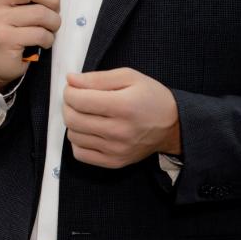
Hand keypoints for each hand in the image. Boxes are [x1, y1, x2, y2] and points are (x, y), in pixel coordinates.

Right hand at [0, 0, 61, 92]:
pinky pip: (40, 34)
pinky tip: (42, 42)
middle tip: (55, 11)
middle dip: (53, 0)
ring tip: (49, 29)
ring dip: (53, 23)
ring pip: (41, 13)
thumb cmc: (13, 26)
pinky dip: (48, 39)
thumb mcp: (15, 3)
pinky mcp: (4, 38)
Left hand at [63, 68, 181, 168]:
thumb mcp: (129, 77)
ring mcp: (116, 150)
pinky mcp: (114, 162)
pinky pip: (80, 154)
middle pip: (72, 119)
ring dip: (73, 122)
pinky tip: (89, 130)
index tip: (74, 86)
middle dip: (67, 105)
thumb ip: (97, 78)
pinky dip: (79, 141)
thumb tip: (70, 80)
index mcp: (124, 106)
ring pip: (73, 136)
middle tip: (76, 98)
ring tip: (85, 114)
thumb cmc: (151, 97)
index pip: (78, 100)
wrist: (173, 126)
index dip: (69, 90)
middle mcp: (119, 131)